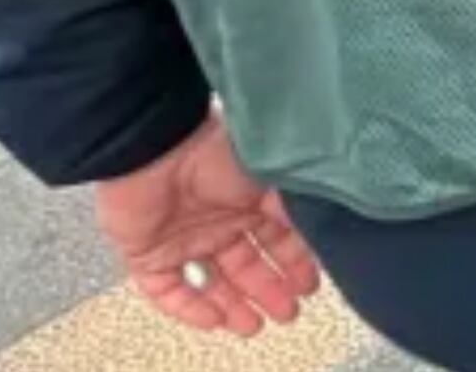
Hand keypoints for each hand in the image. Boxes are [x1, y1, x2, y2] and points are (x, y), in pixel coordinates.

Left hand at [95, 115, 320, 336]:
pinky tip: (212, 320)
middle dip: (268, 290)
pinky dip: (188, 308)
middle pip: (247, 264)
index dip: (294, 263)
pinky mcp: (148, 253)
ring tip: (252, 327)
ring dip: (233, 305)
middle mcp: (218, 220)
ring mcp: (183, 237)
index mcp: (249, 199)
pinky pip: (167, 289)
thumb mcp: (272, 180)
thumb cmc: (214, 152)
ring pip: (212, 281)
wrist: (154, 149)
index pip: (277, 239)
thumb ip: (296, 210)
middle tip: (286, 313)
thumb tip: (326, 231)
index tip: (309, 286)